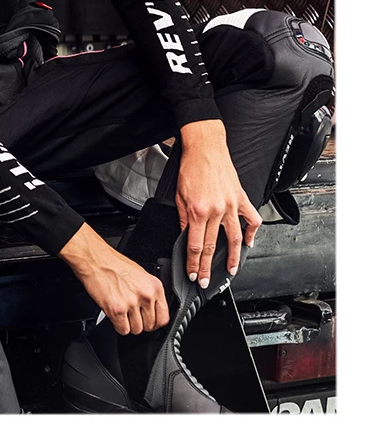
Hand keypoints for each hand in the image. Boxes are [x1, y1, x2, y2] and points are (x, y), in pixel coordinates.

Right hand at [59, 223, 168, 335]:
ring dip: (128, 324)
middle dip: (139, 322)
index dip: (155, 322)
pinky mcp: (117, 310)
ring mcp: (131, 303)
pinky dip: (118, 326)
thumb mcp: (140, 275)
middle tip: (130, 314)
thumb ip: (149, 292)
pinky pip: (123, 330)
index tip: (148, 321)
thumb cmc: (113, 264)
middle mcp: (146, 295)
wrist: (94, 259)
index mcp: (154, 286)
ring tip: (121, 311)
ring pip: (136, 330)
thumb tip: (153, 309)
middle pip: (149, 326)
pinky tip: (114, 314)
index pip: (164, 318)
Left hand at [177, 120, 261, 287]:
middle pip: (213, 246)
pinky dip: (251, 232)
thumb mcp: (179, 194)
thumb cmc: (191, 167)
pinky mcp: (241, 198)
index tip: (193, 275)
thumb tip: (186, 235)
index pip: (195, 245)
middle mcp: (216, 210)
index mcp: (197, 211)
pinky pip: (250, 219)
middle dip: (209, 267)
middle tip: (207, 281)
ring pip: (234, 238)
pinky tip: (248, 241)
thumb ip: (183, 217)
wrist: (205, 148)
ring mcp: (231, 205)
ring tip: (232, 271)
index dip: (194, 263)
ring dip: (234, 257)